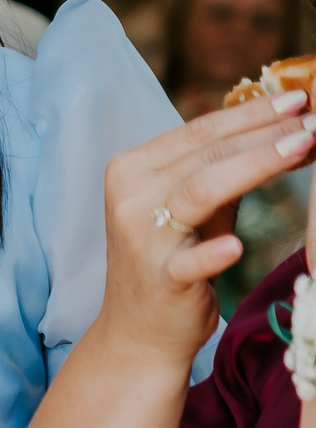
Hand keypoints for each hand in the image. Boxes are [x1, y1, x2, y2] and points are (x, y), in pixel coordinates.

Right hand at [90, 89, 310, 368]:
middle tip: (313, 118)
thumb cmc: (174, 259)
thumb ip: (222, 168)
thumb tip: (282, 125)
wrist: (138, 330)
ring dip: (257, 164)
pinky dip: (212, 253)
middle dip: (265, 132)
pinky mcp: (159, 278)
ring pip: (202, 189)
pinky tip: (236, 246)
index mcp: (131, 170)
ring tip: (304, 145)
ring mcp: (141, 238)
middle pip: (206, 154)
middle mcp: (130, 197)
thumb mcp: (193, 207)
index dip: (249, 113)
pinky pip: (189, 262)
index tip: (296, 97)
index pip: (198, 132)